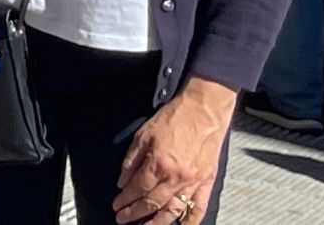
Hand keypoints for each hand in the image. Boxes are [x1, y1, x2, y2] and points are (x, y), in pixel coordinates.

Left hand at [114, 79, 233, 223]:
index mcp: (158, 164)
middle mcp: (176, 177)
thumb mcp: (143, 135)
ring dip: (159, 223)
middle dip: (135, 214)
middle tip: (123, 219)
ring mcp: (193, 181)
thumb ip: (131, 160)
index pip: (137, 189)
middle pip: (153, 203)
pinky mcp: (207, 181)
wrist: (203, 110)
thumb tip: (122, 180)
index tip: (117, 205)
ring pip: (174, 210)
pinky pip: (199, 206)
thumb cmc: (175, 118)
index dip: (125, 200)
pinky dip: (191, 220)